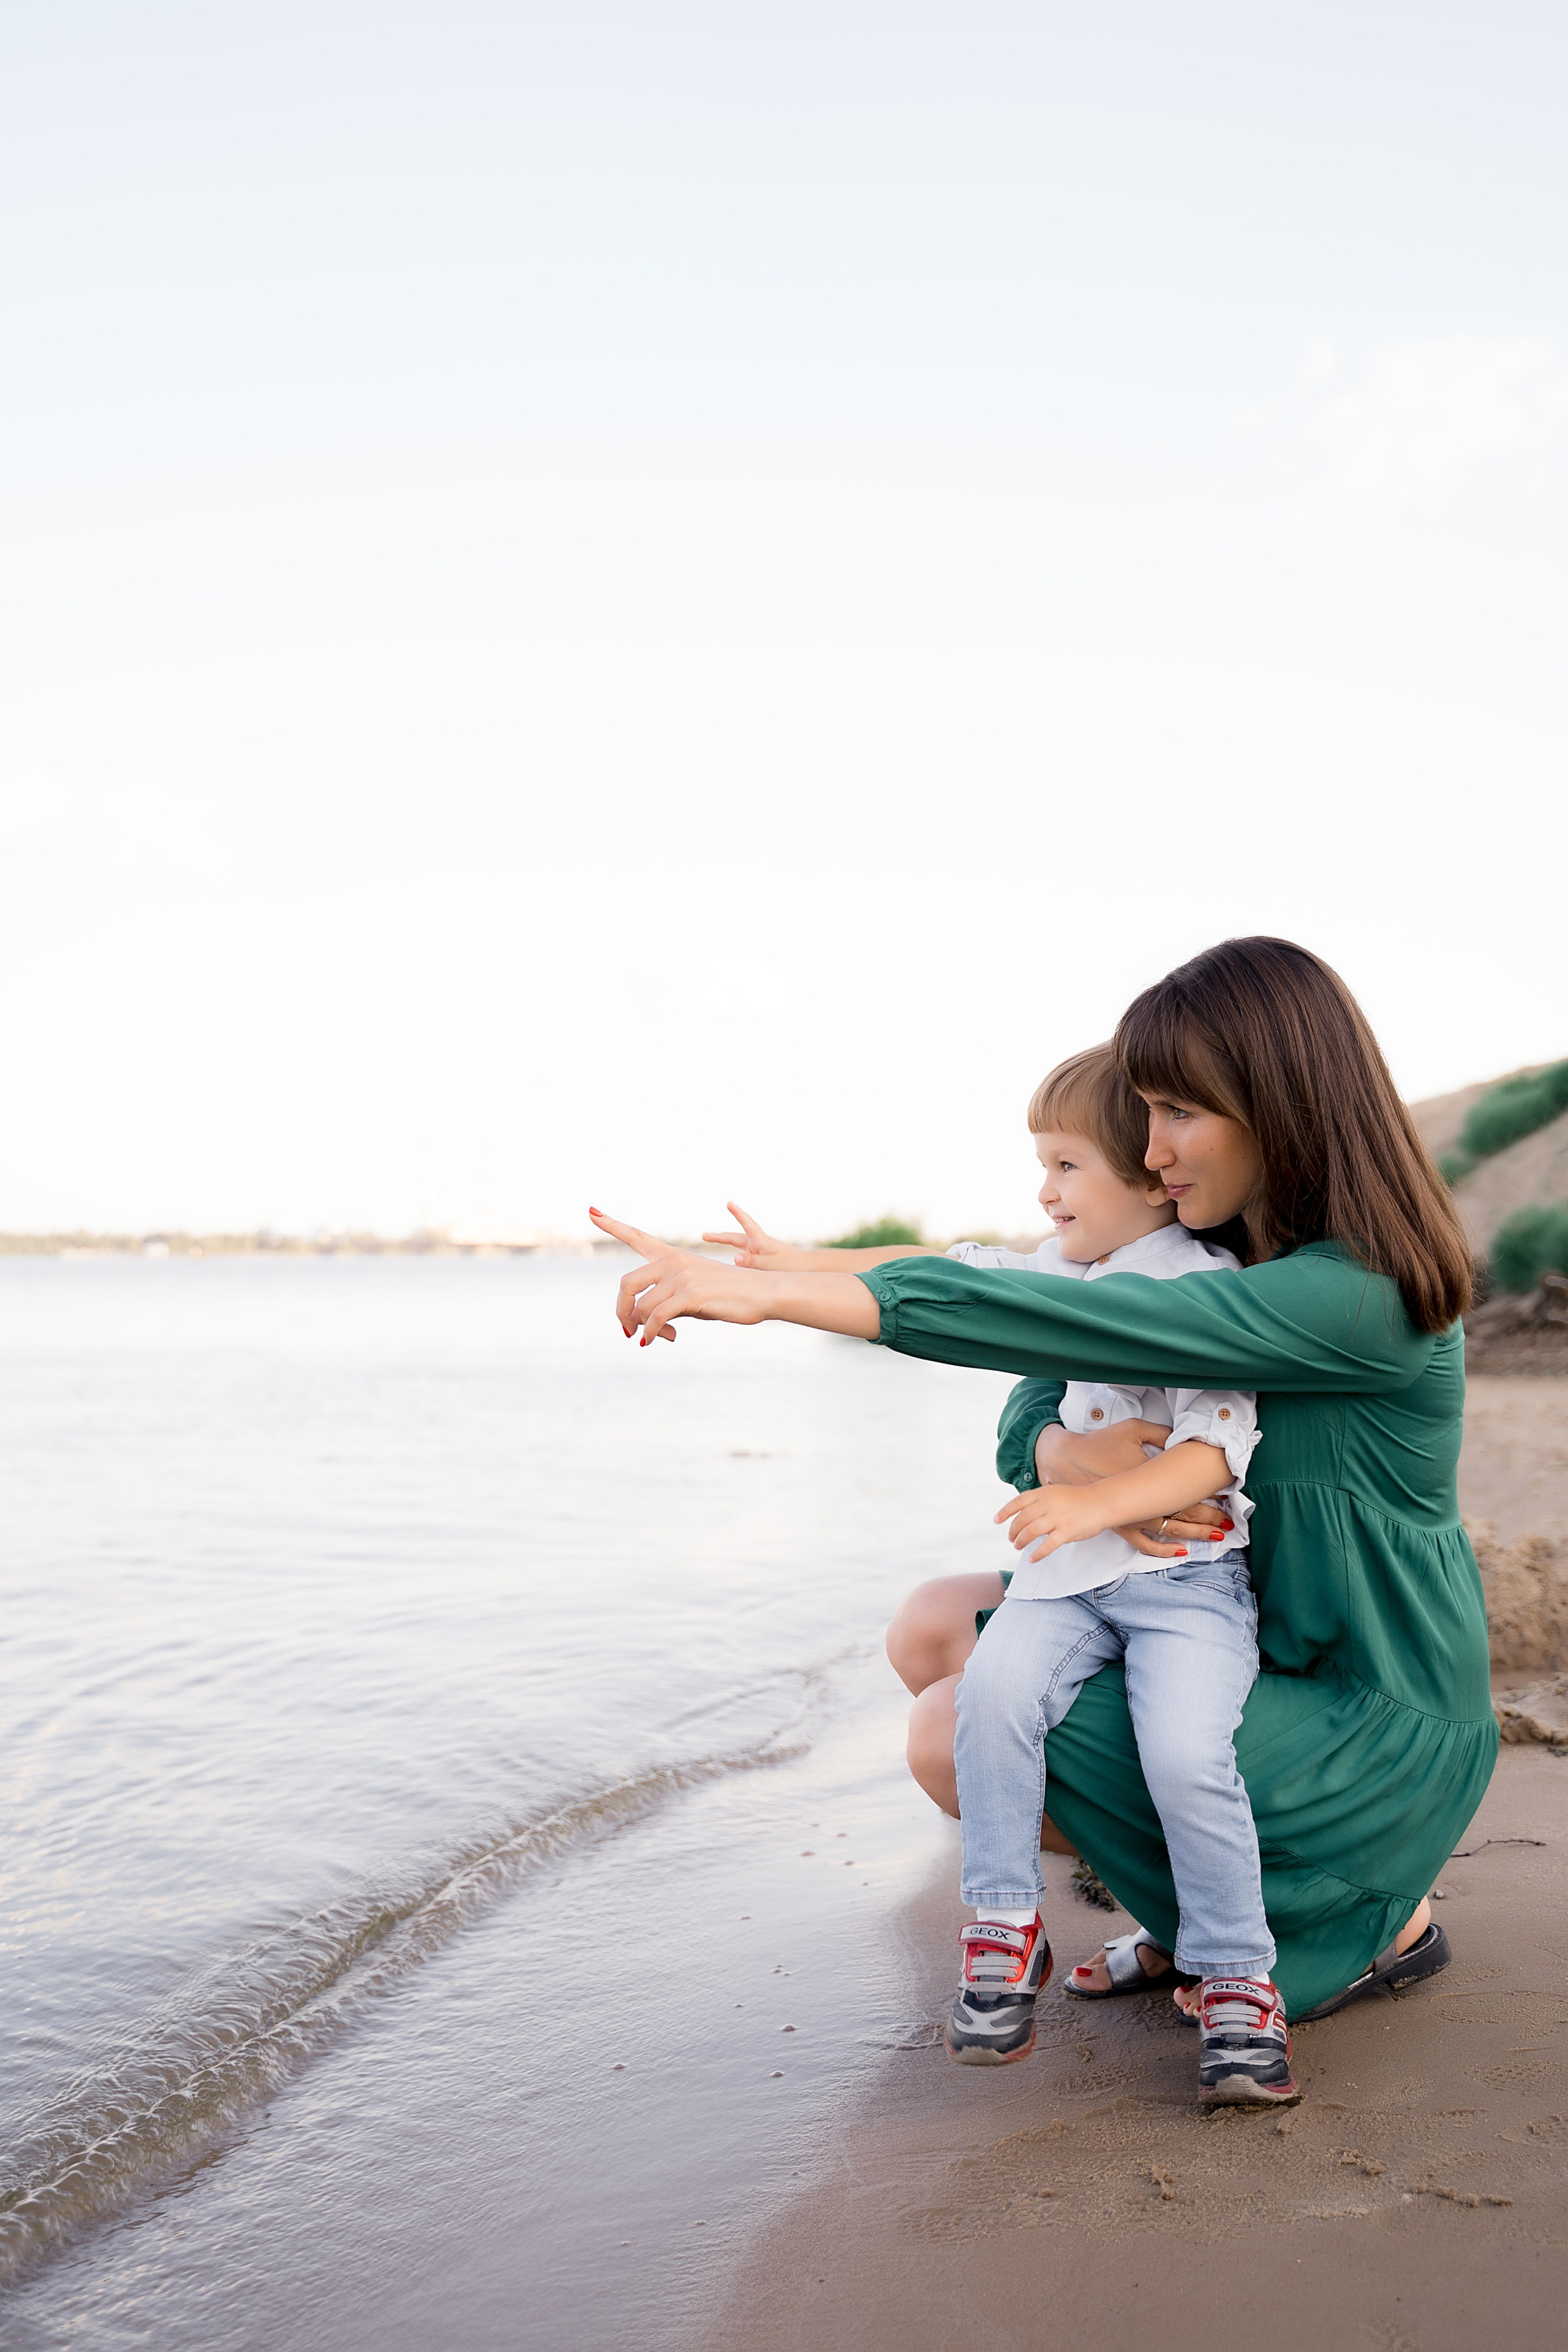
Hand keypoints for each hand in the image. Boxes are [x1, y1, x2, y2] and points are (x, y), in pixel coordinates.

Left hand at [590, 1208, 777, 1342]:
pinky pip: (655, 1319)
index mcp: (673, 1256)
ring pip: (641, 1308)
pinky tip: (656, 1340)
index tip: (591, 1210)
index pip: (637, 1237)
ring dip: (644, 1329)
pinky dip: (651, 1334)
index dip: (612, 1224)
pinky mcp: (689, 1295)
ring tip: (662, 1338)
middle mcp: (673, 1262)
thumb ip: (668, 1300)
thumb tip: (647, 1326)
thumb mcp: (694, 1294)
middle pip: (626, 1284)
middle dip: (621, 1311)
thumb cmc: (729, 1295)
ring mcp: (681, 1276)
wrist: (763, 1293)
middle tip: (628, 1331)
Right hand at [699, 1201, 807, 1269]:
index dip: (737, 1213)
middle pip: (733, 1238)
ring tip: (712, 1260)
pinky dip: (734, 1267)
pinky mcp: (756, 1261)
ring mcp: (755, 1252)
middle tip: (704, 1236)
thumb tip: (734, 1259)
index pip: (746, 1223)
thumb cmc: (789, 1265)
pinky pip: (741, 1263)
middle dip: (718, 1237)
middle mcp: (755, 1244)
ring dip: (724, 1252)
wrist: (803, 1268)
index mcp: (760, 1240)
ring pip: (735, 1250)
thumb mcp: (770, 1265)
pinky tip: (728, 1278)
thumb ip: (751, 1262)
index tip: (729, 1203)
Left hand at [995, 1485, 1126, 1562]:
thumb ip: (1040, 1499)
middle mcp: (1048, 1504)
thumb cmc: (1078, 1499)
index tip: (996, 1520)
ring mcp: (1057, 1518)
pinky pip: (1047, 1545)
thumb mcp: (1056, 1492)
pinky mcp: (1067, 1532)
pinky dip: (1037, 1554)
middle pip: (1022, 1519)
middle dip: (1013, 1531)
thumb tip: (1024, 1509)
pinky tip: (1032, 1559)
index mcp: (1043, 1493)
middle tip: (1011, 1539)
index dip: (1005, 1511)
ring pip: (1031, 1532)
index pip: (1018, 1502)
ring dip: (1021, 1541)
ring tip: (1017, 1546)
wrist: (1101, 1502)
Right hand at [1030, 1422, 1230, 1558]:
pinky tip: (1181, 1551)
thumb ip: (1162, 1434)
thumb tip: (1186, 1439)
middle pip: (1183, 1513)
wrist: (1066, 1459)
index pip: (1185, 1488)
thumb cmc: (1101, 1442)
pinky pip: (1144, 1544)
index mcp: (1147, 1475)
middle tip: (1231, 1521)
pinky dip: (1163, 1549)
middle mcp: (1141, 1499)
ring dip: (1195, 1534)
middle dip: (1210, 1517)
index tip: (1227, 1494)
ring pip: (1169, 1530)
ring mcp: (1130, 1515)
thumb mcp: (1133, 1429)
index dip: (1208, 1493)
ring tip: (1217, 1535)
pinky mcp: (1119, 1524)